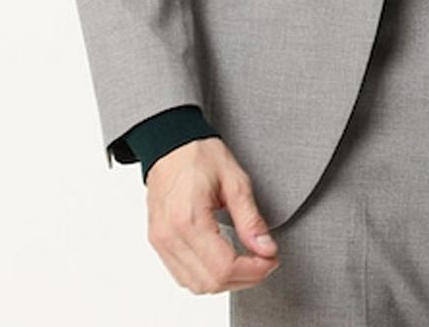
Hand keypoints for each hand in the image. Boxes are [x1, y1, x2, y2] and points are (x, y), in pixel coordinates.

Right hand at [144, 137, 280, 293]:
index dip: (253, 271)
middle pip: (210, 283)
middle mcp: (170, 236)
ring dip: (226, 282)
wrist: (170, 144)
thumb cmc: (199, 155)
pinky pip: (182, 276)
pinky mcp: (158, 243)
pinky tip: (224, 261)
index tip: (270, 260)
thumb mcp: (235, 180)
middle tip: (264, 261)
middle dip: (244, 278)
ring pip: (195, 285)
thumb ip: (251, 219)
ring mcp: (161, 242)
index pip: (223, 267)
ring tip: (247, 262)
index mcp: (189, 219)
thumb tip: (266, 249)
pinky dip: (206, 276)